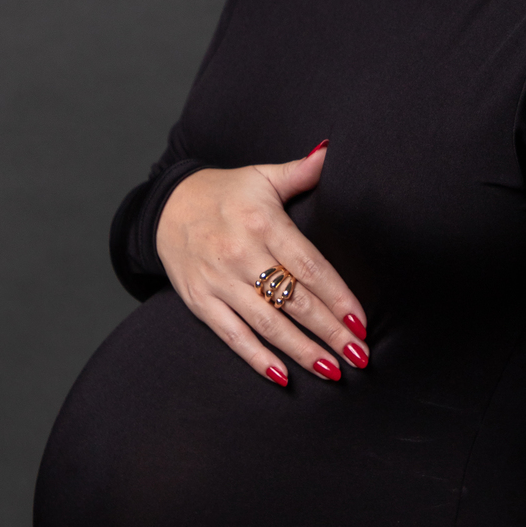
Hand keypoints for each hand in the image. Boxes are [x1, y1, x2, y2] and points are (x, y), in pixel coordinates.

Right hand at [154, 145, 368, 385]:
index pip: (310, 267)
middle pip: (294, 300)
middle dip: (329, 331)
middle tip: (359, 355)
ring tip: (331, 370)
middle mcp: (241, 254)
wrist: (165, 207)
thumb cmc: (225, 193)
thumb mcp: (262, 176)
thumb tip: (332, 151)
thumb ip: (301, 171)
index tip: (360, 322)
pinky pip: (232, 335)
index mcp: (263, 223)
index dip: (338, 298)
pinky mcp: (201, 301)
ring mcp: (219, 281)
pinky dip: (256, 358)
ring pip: (268, 323)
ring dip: (301, 351)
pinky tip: (282, 375)